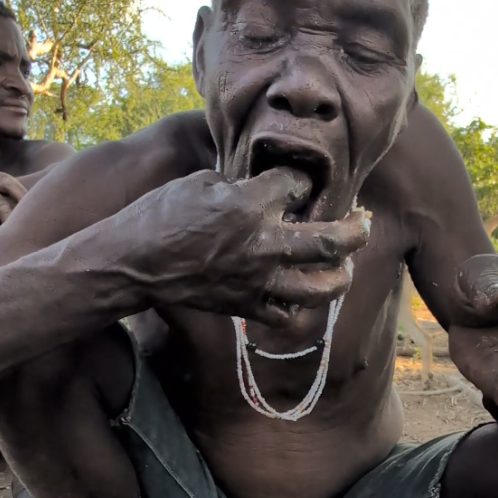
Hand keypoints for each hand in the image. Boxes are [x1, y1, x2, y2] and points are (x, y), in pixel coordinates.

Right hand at [120, 168, 370, 324]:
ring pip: (320, 288)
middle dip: (356, 231)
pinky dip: (298, 307)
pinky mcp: (244, 306)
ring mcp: (257, 281)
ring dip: (339, 277)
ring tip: (343, 268)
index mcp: (249, 206)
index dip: (302, 182)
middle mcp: (262, 245)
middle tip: (363, 224)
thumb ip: (238, 185)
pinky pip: (286, 315)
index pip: (298, 187)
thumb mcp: (199, 182)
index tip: (299, 184)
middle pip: (331, 241)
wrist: (133, 263)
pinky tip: (300, 295)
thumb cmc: (159, 216)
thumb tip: (259, 188)